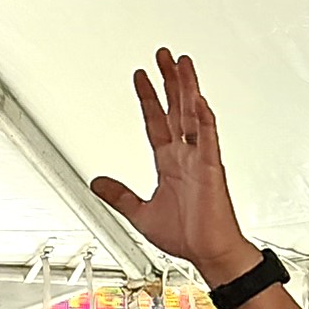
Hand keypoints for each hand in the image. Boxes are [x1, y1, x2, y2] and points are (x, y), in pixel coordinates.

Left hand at [90, 50, 262, 285]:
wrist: (208, 253)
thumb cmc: (186, 236)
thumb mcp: (140, 213)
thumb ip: (120, 195)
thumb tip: (97, 183)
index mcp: (169, 163)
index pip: (156, 122)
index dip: (148, 98)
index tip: (141, 76)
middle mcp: (185, 156)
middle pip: (176, 109)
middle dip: (169, 81)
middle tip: (163, 55)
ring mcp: (199, 159)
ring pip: (192, 115)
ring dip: (187, 88)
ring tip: (182, 63)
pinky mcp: (211, 169)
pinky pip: (208, 139)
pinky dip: (204, 119)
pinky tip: (199, 100)